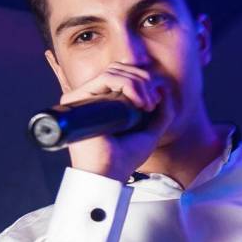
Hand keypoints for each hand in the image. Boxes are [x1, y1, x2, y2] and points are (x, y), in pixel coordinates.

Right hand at [60, 62, 174, 179]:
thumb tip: (162, 86)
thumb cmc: (126, 157)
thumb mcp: (152, 131)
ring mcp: (85, 97)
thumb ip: (163, 111)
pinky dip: (128, 84)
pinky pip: (106, 77)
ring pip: (115, 71)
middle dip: (143, 81)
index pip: (124, 75)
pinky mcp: (78, 99)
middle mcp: (93, 97)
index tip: (155, 104)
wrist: (110, 173)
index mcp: (107, 102)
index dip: (144, 82)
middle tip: (152, 105)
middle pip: (120, 69)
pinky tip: (137, 103)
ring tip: (146, 106)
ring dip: (138, 84)